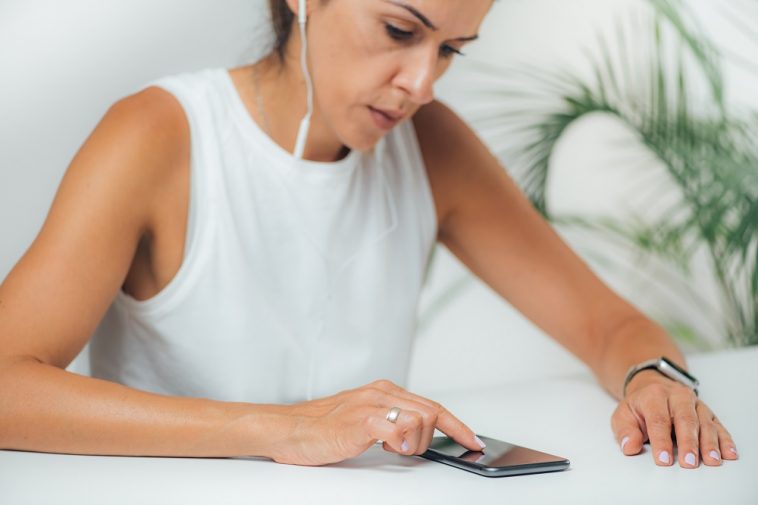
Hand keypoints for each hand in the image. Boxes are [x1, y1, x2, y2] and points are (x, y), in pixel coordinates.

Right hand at [270, 379, 483, 465]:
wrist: (288, 429)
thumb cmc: (322, 428)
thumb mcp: (365, 420)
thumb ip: (390, 421)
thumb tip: (415, 436)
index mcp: (385, 391)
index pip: (432, 406)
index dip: (458, 426)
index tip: (474, 441)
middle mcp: (381, 392)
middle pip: (432, 412)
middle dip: (429, 439)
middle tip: (404, 451)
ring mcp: (371, 404)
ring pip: (421, 419)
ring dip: (413, 443)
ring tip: (388, 449)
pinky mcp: (361, 420)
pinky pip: (397, 429)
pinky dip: (400, 443)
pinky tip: (386, 448)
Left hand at [611, 370, 738, 467]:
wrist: (653, 387)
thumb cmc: (639, 406)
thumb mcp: (624, 415)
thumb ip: (625, 431)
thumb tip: (629, 446)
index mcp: (654, 395)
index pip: (658, 419)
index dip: (661, 441)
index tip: (663, 460)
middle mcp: (678, 396)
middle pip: (685, 419)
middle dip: (688, 443)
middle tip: (689, 462)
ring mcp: (695, 404)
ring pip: (704, 423)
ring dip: (709, 443)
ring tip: (711, 460)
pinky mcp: (707, 413)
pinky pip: (718, 425)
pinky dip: (724, 439)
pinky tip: (728, 452)